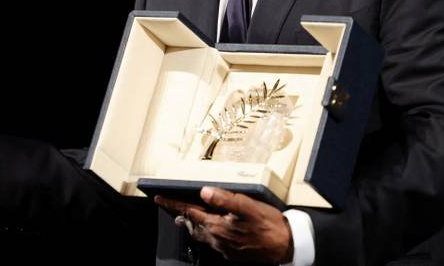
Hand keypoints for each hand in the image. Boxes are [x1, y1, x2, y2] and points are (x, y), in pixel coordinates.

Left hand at [154, 186, 292, 264]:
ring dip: (192, 225)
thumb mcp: (247, 206)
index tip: (159, 198)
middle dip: (180, 215)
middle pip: (192, 225)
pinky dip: (206, 232)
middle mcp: (217, 239)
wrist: (285, 246)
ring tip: (186, 217)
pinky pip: (212, 242)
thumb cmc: (268, 225)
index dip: (173, 204)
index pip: (188, 212)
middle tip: (171, 206)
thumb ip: (224, 198)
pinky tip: (211, 228)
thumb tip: (204, 191)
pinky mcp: (232, 253)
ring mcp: (224, 248)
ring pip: (201, 235)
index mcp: (217, 226)